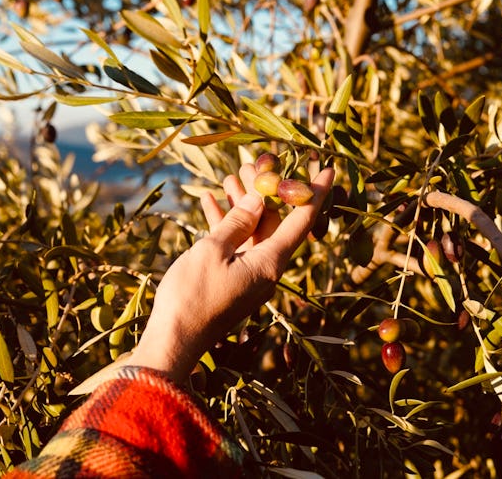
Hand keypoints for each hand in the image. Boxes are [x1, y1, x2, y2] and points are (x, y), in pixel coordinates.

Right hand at [124, 164, 334, 380]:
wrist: (173, 339)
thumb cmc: (192, 295)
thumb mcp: (213, 251)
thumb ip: (238, 221)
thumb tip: (260, 199)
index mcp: (270, 262)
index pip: (302, 220)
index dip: (314, 191)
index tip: (328, 167)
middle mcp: (266, 268)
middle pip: (275, 221)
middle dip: (267, 190)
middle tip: (259, 161)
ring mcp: (248, 275)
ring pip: (252, 230)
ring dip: (242, 203)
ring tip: (230, 174)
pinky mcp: (231, 280)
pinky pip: (235, 245)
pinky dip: (225, 223)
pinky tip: (210, 200)